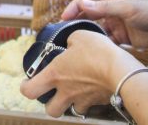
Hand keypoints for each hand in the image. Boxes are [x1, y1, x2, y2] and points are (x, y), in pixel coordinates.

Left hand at [20, 30, 143, 116]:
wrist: (121, 71)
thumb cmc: (98, 52)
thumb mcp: (80, 36)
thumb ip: (70, 40)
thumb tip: (70, 43)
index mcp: (55, 74)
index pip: (29, 91)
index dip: (26, 88)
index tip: (28, 83)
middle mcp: (65, 91)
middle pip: (50, 110)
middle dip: (50, 104)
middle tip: (54, 93)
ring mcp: (82, 100)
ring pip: (72, 111)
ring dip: (72, 103)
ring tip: (77, 91)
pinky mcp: (98, 103)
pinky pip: (91, 106)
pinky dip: (90, 100)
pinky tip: (94, 88)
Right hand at [62, 0, 147, 47]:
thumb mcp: (126, 8)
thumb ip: (104, 7)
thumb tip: (82, 4)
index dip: (75, 6)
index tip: (64, 17)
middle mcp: (113, 8)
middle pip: (89, 13)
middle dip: (77, 19)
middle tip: (64, 30)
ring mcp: (117, 23)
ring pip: (96, 27)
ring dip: (87, 32)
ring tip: (75, 41)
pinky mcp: (123, 37)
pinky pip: (106, 40)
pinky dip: (99, 43)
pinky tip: (91, 48)